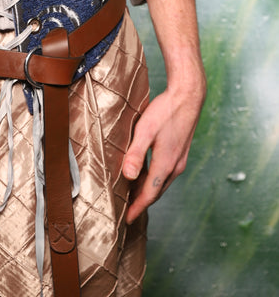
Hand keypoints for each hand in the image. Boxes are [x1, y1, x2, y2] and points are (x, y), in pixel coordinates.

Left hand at [122, 68, 205, 223]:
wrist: (188, 96)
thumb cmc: (165, 110)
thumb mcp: (146, 130)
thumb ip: (136, 153)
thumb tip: (127, 176)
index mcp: (166, 164)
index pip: (149, 194)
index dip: (137, 207)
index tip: (127, 219)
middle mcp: (175, 166)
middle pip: (156, 191)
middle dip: (142, 202)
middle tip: (126, 210)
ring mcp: (180, 160)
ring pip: (161, 183)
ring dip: (148, 190)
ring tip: (133, 195)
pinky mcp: (181, 152)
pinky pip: (165, 173)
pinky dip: (154, 180)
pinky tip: (145, 174)